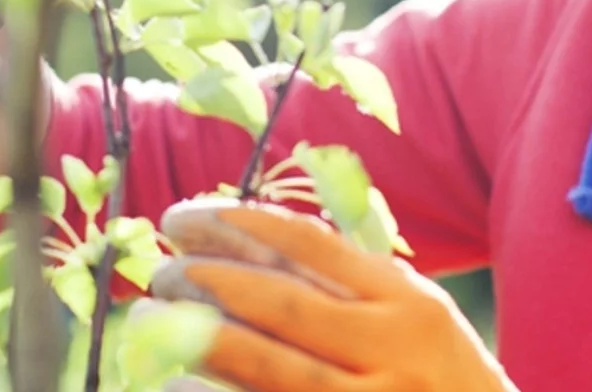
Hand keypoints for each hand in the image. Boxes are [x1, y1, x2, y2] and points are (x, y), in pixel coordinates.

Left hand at [148, 198, 515, 391]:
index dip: (239, 226)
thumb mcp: (417, 311)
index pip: (311, 247)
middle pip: (284, 306)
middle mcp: (393, 350)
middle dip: (211, 281)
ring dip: (203, 340)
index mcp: (406, 300)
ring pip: (274, 368)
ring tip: (150, 315)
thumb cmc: (442, 375)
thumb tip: (257, 230)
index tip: (187, 217)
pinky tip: (179, 384)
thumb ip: (353, 276)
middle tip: (162, 267)